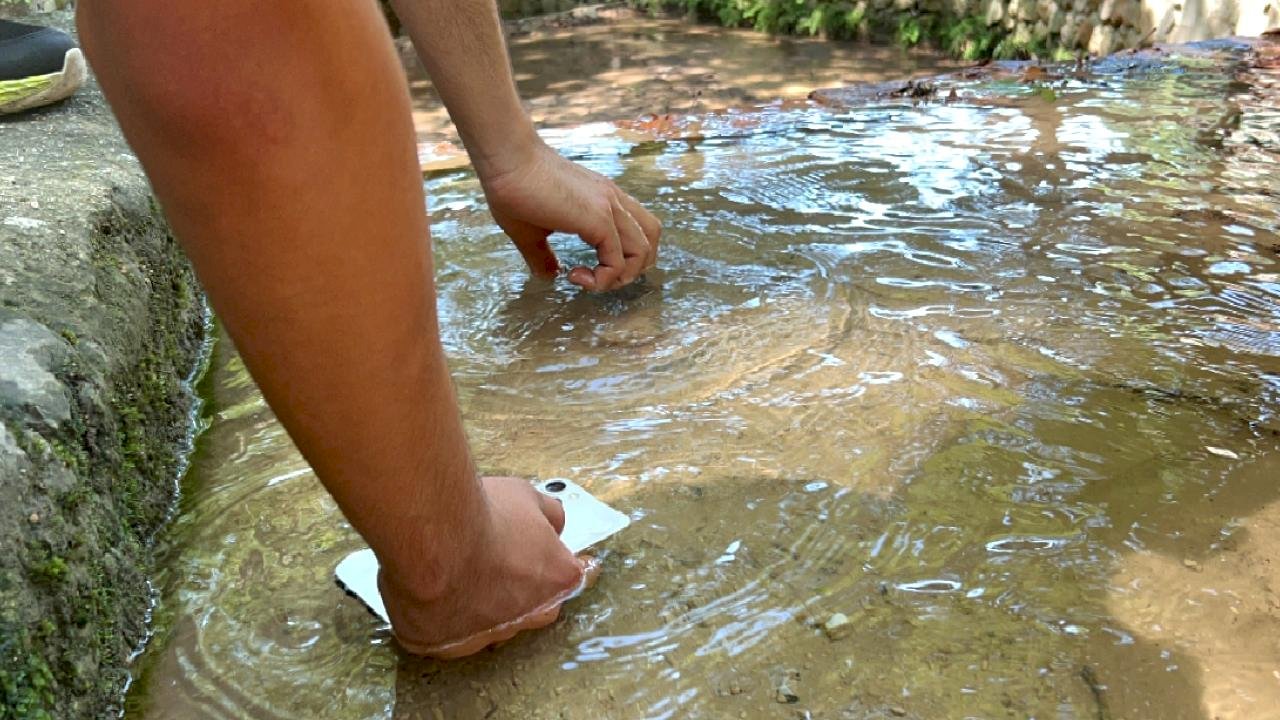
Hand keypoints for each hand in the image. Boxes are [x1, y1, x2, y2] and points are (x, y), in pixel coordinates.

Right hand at [377, 476, 597, 658]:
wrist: (431, 540)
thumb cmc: (481, 518)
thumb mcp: (526, 496)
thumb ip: (547, 514)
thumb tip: (552, 521)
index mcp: (558, 578)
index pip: (577, 574)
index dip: (560, 562)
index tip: (549, 555)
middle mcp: (529, 615)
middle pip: (539, 606)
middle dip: (526, 588)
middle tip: (502, 562)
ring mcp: (488, 635)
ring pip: (494, 624)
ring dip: (485, 605)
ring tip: (462, 574)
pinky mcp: (447, 646)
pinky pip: (452, 635)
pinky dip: (447, 618)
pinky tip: (436, 593)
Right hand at [479, 141, 661, 291]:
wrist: (507, 159)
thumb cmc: (512, 188)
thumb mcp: (531, 230)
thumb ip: (543, 255)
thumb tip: (549, 276)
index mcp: (603, 199)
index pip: (638, 231)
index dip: (621, 259)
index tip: (581, 269)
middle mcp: (613, 200)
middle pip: (651, 239)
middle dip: (631, 269)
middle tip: (597, 277)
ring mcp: (609, 206)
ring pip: (644, 250)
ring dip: (621, 276)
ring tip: (589, 280)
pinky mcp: (598, 217)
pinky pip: (618, 260)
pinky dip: (602, 278)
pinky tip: (575, 276)